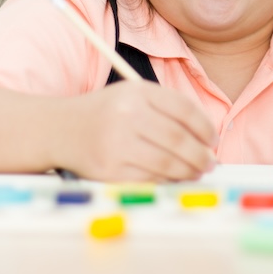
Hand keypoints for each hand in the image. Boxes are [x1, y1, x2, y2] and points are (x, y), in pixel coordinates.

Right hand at [59, 80, 216, 182]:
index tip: (213, 140)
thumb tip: (206, 140)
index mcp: (137, 92)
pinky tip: (174, 178)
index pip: (184, 110)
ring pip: (167, 162)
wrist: (59, 129)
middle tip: (210, 163)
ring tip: (196, 172)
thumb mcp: (133, 95)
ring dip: (189, 171)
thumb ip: (168, 109)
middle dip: (201, 155)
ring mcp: (116, 144)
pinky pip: (149, 179)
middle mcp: (126, 116)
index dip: (205, 128)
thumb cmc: (106, 113)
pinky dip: (167, 181)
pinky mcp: (109, 170)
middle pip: (178, 139)